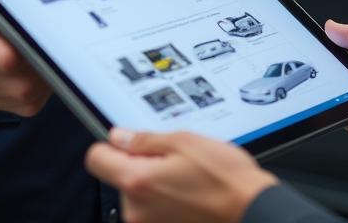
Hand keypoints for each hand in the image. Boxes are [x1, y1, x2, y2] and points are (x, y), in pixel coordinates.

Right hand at [0, 0, 50, 115]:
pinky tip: (56, 38)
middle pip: (38, 52)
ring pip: (51, 65)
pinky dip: (57, 60)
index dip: (3, 52)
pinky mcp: (30, 102)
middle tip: (68, 5)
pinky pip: (54, 78)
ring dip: (57, 44)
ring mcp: (19, 92)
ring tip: (61, 17)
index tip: (10, 53)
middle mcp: (0, 76)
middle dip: (50, 30)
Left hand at [85, 128, 277, 222]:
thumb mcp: (184, 141)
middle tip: (175, 159)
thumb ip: (144, 139)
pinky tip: (189, 193)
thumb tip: (119, 137)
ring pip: (138, 192)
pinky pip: (152, 209)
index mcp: (137, 182)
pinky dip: (165, 199)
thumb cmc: (224, 178)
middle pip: (120, 176)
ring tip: (188, 177)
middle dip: (142, 163)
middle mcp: (136, 211)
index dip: (111, 145)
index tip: (128, 142)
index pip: (95, 159)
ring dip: (156, 181)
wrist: (251, 210)